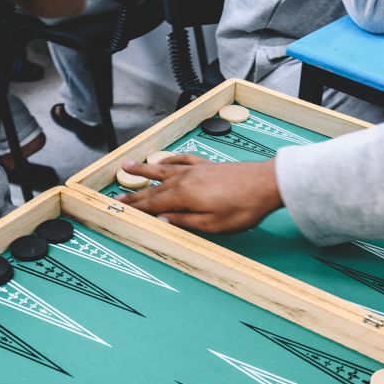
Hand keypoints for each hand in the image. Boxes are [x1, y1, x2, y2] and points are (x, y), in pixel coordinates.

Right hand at [117, 155, 282, 233]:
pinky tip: (163, 159)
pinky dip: (170, 158)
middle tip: (117, 196)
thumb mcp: (213, 225)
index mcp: (184, 195)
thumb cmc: (244, 208)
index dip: (136, 207)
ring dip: (144, 169)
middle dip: (134, 192)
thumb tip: (162, 221)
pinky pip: (182, 159)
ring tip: (127, 165)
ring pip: (163, 168)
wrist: (267, 184)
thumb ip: (185, 223)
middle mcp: (185, 178)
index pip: (153, 203)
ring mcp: (196, 169)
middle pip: (154, 187)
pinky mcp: (207, 165)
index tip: (120, 208)